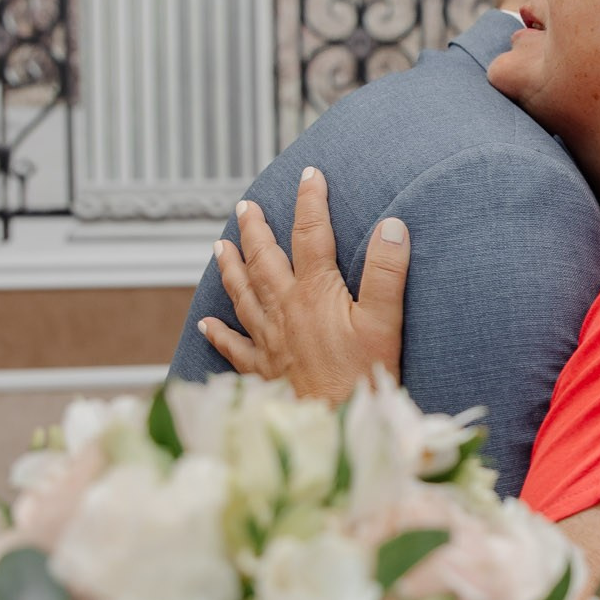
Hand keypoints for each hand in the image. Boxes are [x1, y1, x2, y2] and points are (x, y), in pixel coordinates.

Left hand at [198, 168, 411, 404]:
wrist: (334, 425)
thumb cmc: (363, 377)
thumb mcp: (385, 322)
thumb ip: (387, 273)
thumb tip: (392, 226)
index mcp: (314, 292)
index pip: (311, 234)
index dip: (311, 201)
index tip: (310, 175)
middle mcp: (284, 309)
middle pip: (264, 259)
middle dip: (255, 229)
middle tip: (246, 207)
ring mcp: (269, 339)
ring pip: (242, 294)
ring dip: (231, 267)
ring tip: (219, 246)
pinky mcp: (262, 368)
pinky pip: (234, 345)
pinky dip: (219, 333)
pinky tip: (206, 325)